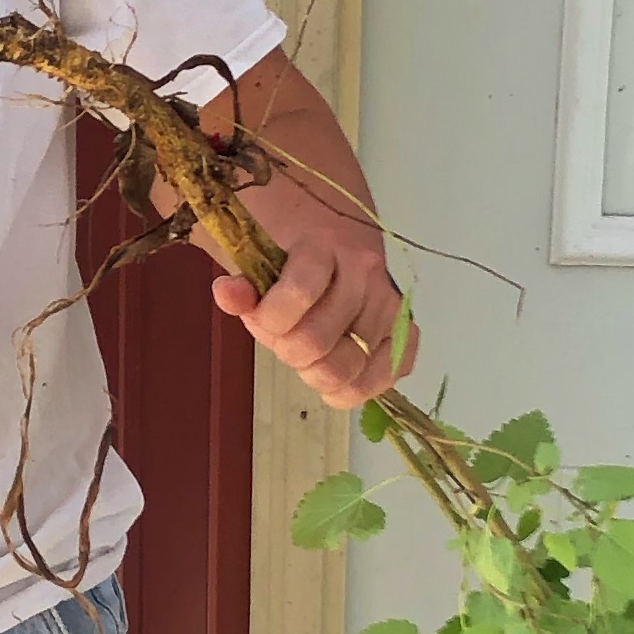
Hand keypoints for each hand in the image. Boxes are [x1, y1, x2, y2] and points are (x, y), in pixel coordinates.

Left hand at [210, 231, 416, 409]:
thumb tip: (227, 293)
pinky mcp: (406, 332)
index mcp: (323, 245)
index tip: (261, 321)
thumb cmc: (291, 262)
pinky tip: (334, 376)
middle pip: (318, 341)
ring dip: (317, 373)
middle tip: (283, 342)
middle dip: (288, 351)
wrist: (338, 246)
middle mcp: (365, 272)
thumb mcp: (257, 265)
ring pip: (349, 367)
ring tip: (307, 357)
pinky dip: (354, 388)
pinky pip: (385, 376)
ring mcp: (390, 303)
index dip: (270, 319)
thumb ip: (242, 284)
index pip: (299, 291)